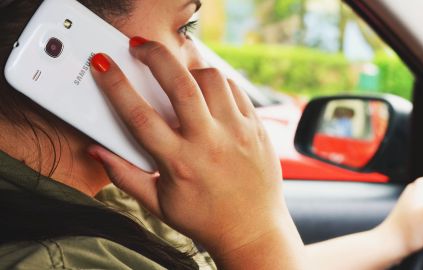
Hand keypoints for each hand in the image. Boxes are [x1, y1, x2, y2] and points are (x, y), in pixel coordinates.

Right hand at [87, 38, 303, 266]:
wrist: (252, 229)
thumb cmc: (204, 218)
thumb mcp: (158, 204)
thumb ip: (125, 176)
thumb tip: (98, 151)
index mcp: (179, 163)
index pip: (139, 116)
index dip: (115, 85)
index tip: (102, 64)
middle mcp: (209, 143)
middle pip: (180, 85)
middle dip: (155, 56)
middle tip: (140, 47)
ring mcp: (236, 132)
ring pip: (212, 79)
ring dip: (189, 69)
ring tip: (178, 76)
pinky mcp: (256, 127)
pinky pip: (235, 89)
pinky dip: (216, 83)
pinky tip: (206, 91)